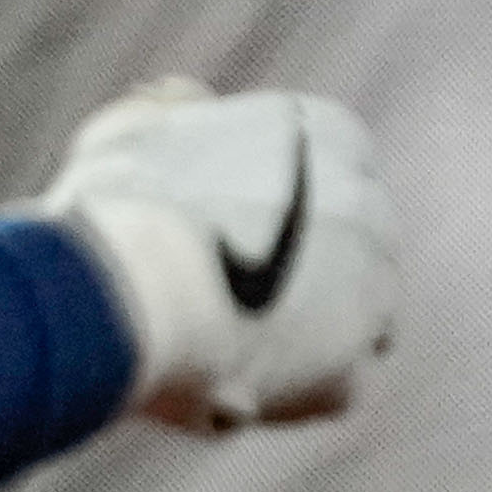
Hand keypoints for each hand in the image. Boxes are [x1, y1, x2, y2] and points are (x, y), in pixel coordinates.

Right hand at [28, 84, 397, 430]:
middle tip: (224, 305)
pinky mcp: (354, 362)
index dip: (278, 223)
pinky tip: (228, 382)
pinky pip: (329, 386)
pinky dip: (286, 393)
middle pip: (344, 256)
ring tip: (219, 347)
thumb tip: (181, 98)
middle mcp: (368, 201)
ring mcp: (373, 284)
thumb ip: (174, 114)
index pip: (329, 183)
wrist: (129, 286)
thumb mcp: (138, 130)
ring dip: (295, 339)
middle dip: (297, 283)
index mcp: (326, 132)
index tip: (230, 245)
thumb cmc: (118, 204)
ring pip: (344, 325)